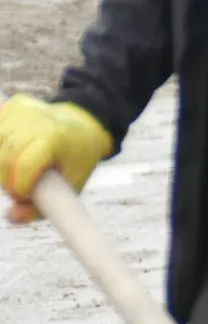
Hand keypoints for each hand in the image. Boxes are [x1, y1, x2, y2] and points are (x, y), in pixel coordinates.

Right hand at [0, 95, 112, 223]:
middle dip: (7, 179)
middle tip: (18, 187)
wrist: (83, 125)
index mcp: (55, 138)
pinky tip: (11, 153)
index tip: (22, 195)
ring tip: (16, 170)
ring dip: (1, 164)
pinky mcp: (11, 106)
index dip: (19, 186)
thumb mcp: (70, 186)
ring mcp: (21, 110)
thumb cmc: (75, 160)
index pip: (24, 165)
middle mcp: (37, 120)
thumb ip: (41, 207)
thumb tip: (11, 217)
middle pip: (5, 156)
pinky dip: (0, 147)